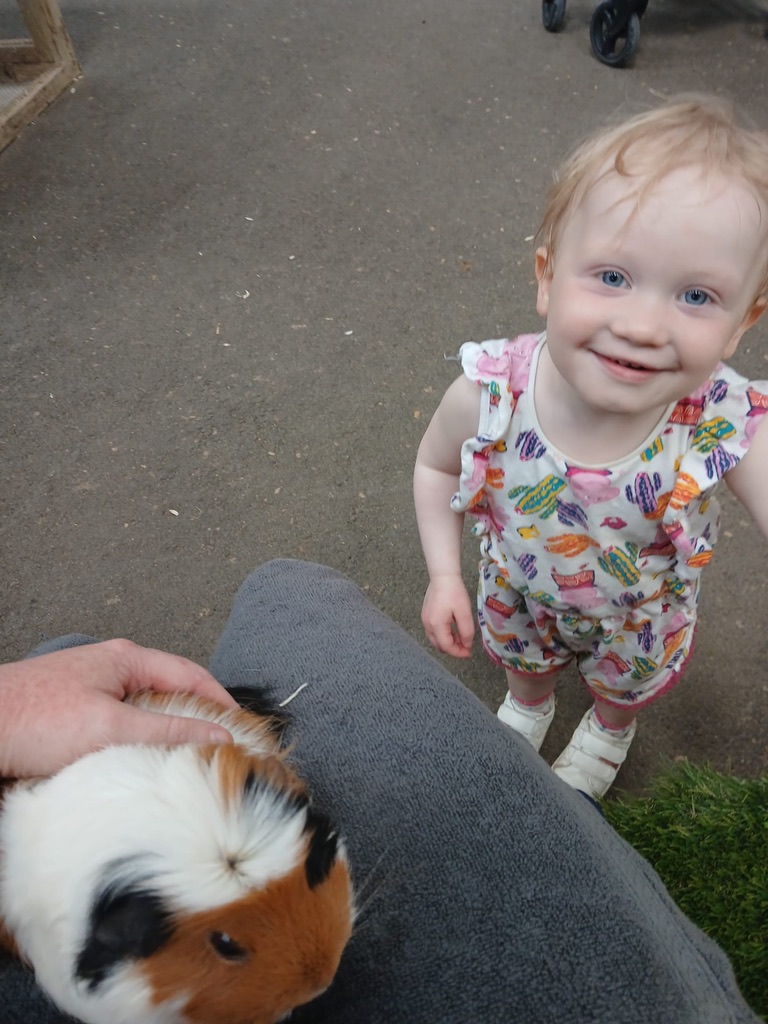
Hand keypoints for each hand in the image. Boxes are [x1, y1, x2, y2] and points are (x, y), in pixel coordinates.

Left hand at [0, 639, 238, 778]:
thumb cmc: (33, 720)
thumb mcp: (111, 726)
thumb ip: (168, 728)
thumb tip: (219, 735)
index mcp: (127, 658)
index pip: (191, 674)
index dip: (220, 700)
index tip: (243, 728)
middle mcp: (112, 667)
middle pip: (170, 691)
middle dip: (196, 717)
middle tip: (219, 748)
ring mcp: (92, 688)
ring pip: (144, 710)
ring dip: (165, 732)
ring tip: (184, 760)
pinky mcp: (74, 713)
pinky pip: (120, 724)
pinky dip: (137, 741)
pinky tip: (140, 763)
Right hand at [421, 576, 474, 657]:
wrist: (443, 576)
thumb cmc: (454, 593)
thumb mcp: (464, 613)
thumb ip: (466, 632)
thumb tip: (467, 645)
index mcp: (436, 625)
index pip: (446, 647)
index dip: (458, 653)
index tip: (469, 653)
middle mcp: (427, 625)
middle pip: (439, 646)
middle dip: (453, 649)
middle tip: (466, 647)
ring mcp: (425, 620)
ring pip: (435, 640)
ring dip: (448, 643)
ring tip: (461, 639)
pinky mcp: (426, 615)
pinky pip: (433, 632)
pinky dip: (443, 635)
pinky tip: (453, 630)